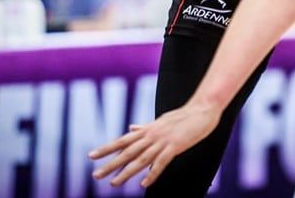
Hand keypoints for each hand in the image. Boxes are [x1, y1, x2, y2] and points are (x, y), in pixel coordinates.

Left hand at [90, 99, 221, 188]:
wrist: (202, 110)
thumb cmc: (182, 116)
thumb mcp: (160, 121)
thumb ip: (144, 127)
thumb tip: (130, 128)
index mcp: (147, 130)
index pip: (122, 140)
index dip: (107, 148)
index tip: (91, 155)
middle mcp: (151, 135)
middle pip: (127, 152)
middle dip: (110, 164)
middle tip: (96, 175)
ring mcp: (162, 141)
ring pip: (140, 160)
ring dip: (126, 172)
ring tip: (114, 184)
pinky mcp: (175, 146)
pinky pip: (161, 163)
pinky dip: (152, 174)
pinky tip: (143, 184)